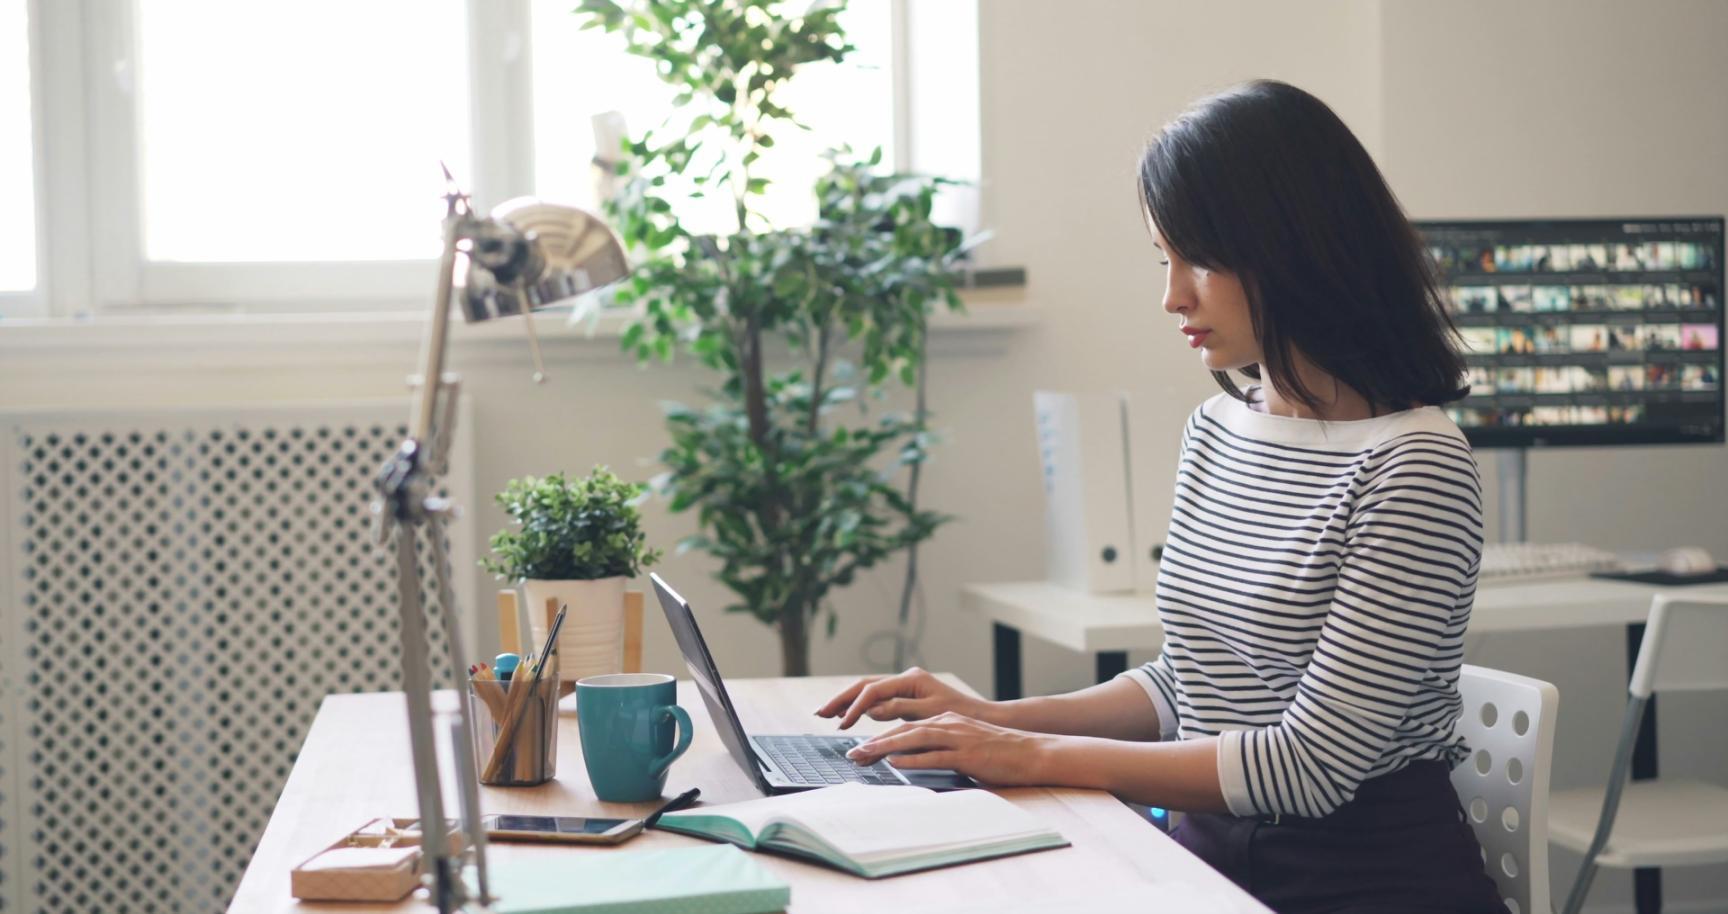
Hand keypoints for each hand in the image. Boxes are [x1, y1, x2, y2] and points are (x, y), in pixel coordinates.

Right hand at [815, 667, 993, 729]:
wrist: (980, 717)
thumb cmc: (960, 716)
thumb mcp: (930, 714)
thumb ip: (900, 709)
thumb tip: (871, 709)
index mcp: (911, 679)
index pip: (874, 691)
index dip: (855, 707)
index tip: (842, 723)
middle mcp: (906, 678)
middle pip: (865, 686)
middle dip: (842, 699)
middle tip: (820, 713)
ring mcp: (905, 686)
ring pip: (868, 691)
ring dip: (847, 702)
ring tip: (828, 714)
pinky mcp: (906, 695)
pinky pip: (878, 699)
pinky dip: (861, 707)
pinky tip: (849, 715)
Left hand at [843, 712, 1055, 787]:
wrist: (1030, 752)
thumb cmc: (997, 753)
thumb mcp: (962, 745)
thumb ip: (937, 748)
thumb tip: (909, 758)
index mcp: (945, 721)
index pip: (905, 726)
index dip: (879, 736)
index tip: (859, 748)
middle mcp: (948, 725)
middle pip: (903, 730)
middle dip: (874, 741)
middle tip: (851, 753)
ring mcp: (958, 738)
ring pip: (914, 739)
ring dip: (885, 747)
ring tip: (864, 755)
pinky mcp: (968, 753)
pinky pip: (936, 755)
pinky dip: (914, 758)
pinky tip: (896, 762)